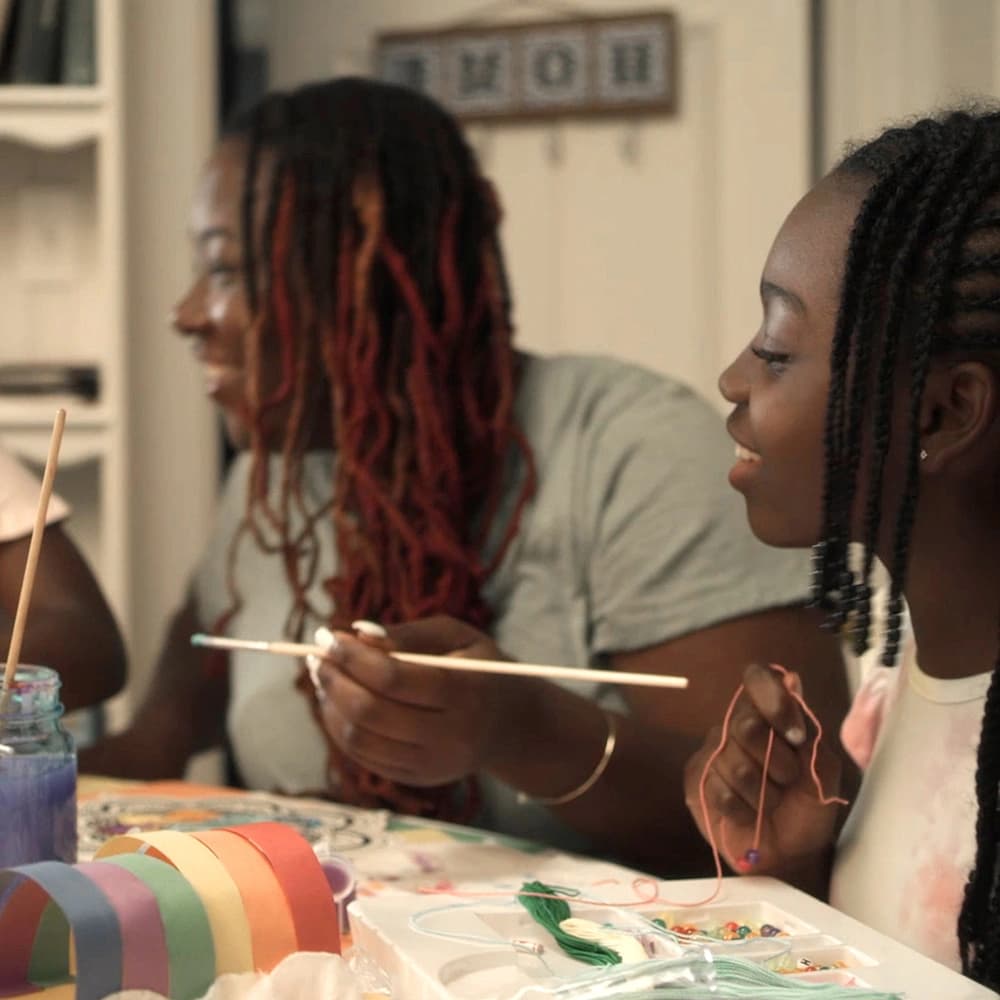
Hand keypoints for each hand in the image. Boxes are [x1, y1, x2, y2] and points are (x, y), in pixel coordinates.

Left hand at [313, 615, 516, 786]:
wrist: (511, 723)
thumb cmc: (479, 667)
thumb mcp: (456, 636)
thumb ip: (408, 635)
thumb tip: (356, 634)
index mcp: (466, 693)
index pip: (393, 678)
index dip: (352, 656)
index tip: (327, 636)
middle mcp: (451, 737)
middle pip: (371, 712)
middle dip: (334, 679)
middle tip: (316, 655)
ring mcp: (433, 765)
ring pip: (360, 740)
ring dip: (330, 704)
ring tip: (324, 675)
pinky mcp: (417, 779)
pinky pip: (363, 757)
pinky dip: (340, 727)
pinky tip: (336, 700)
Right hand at [684, 662, 843, 875]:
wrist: (793, 853)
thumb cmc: (807, 807)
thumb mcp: (821, 770)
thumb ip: (808, 729)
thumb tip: (792, 679)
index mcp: (767, 715)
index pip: (757, 679)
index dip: (774, 700)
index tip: (796, 735)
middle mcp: (735, 727)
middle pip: (745, 724)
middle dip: (777, 761)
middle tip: (788, 780)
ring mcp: (712, 753)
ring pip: (734, 764)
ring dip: (763, 793)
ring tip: (771, 803)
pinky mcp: (697, 782)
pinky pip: (719, 790)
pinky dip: (745, 810)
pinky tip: (751, 815)